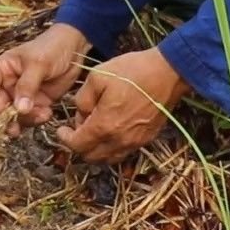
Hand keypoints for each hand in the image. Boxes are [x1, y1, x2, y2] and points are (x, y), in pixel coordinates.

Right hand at [0, 24, 87, 133]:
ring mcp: (22, 95)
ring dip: (25, 120)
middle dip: (6, 117)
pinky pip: (30, 117)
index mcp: (3, 68)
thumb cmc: (52, 47)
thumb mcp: (39, 63)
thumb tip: (18, 109)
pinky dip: (37, 119)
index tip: (0, 109)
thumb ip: (27, 85)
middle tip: (16, 126)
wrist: (74, 49)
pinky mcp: (36, 103)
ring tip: (41, 114)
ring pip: (13, 116)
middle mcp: (8, 83)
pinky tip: (48, 113)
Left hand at [56, 48, 189, 163]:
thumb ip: (82, 99)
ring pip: (108, 158)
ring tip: (94, 129)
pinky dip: (111, 147)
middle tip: (78, 126)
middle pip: (91, 157)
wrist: (168, 73)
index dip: (65, 139)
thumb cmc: (132, 71)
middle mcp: (119, 140)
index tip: (62, 129)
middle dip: (79, 145)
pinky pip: (123, 152)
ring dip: (96, 149)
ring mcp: (135, 142)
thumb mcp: (97, 77)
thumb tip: (80, 114)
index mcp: (104, 126)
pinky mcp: (146, 139)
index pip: (77, 145)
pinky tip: (111, 130)